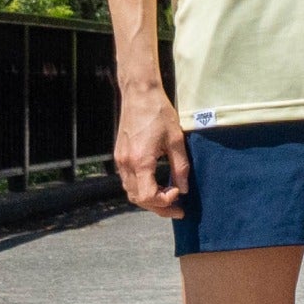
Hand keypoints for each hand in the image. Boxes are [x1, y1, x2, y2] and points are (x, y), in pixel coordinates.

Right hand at [115, 82, 190, 218]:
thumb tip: (183, 189)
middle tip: (178, 209)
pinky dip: (141, 188)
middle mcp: (126, 164)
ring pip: (131, 191)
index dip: (164, 202)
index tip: (178, 193)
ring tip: (169, 198)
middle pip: (138, 198)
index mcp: (140, 161)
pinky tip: (157, 185)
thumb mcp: (176, 140)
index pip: (147, 196)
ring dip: (149, 199)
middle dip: (158, 207)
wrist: (139, 94)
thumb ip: (180, 167)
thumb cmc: (159, 113)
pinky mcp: (120, 155)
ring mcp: (120, 160)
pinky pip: (128, 180)